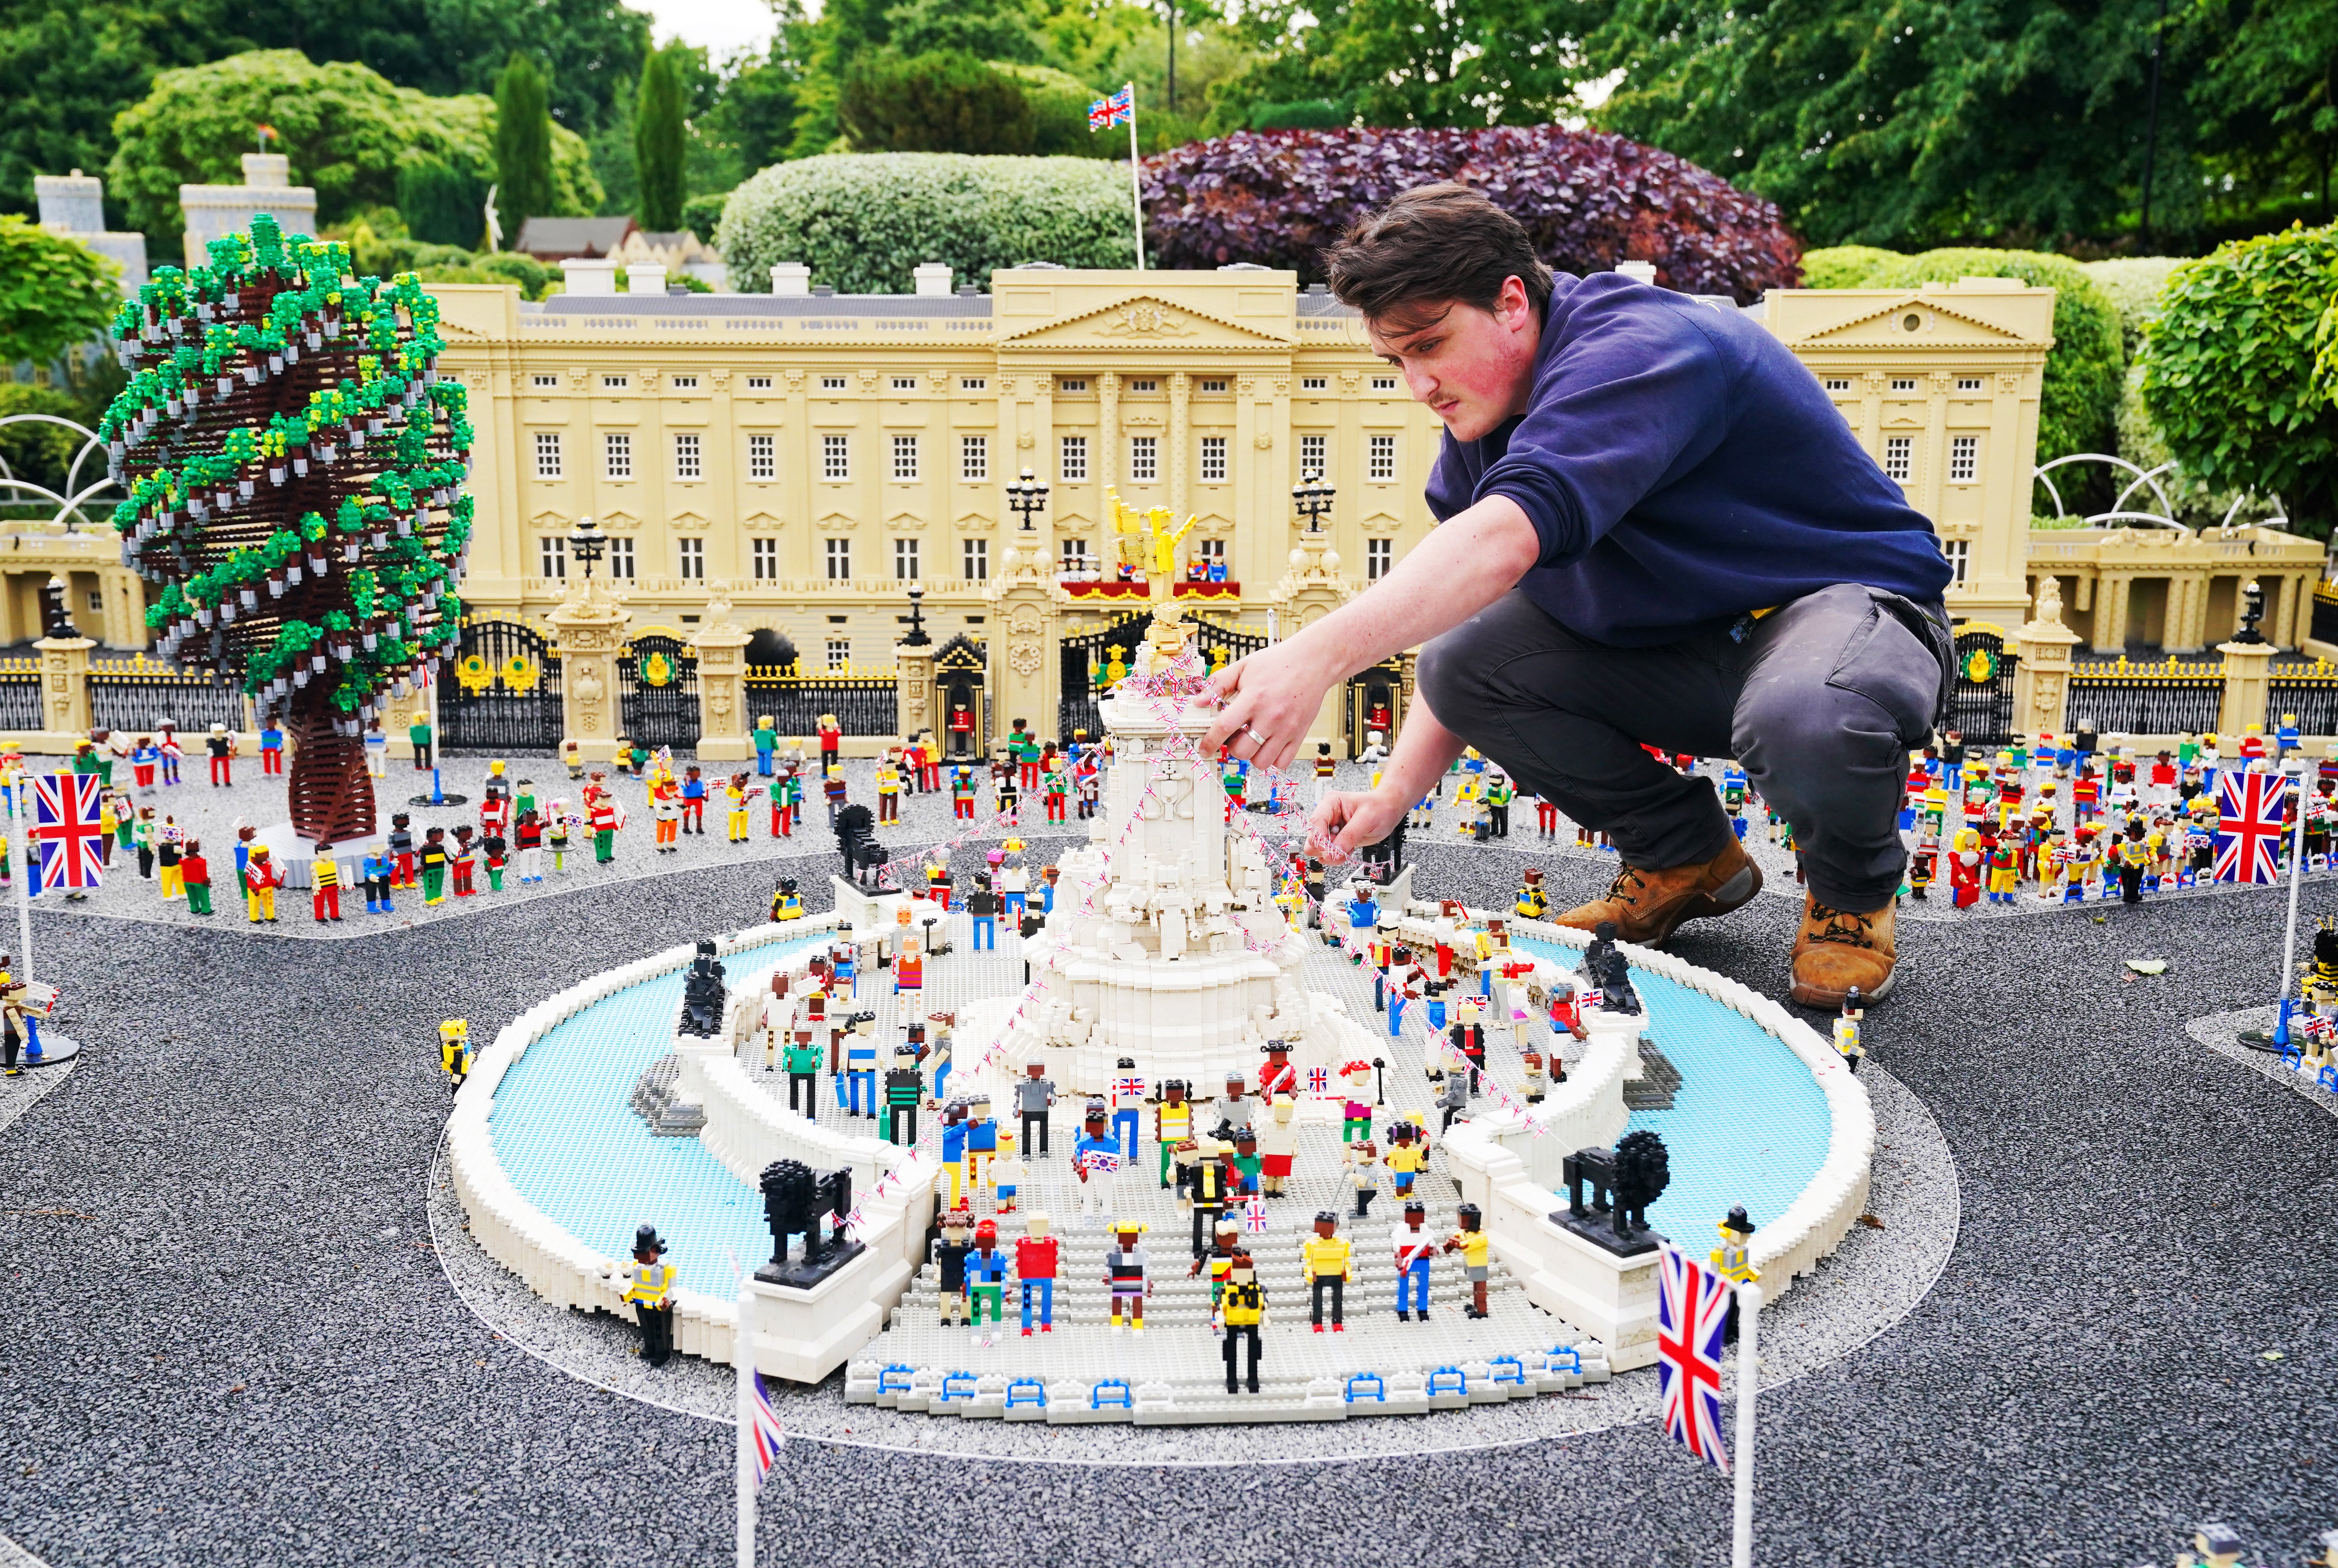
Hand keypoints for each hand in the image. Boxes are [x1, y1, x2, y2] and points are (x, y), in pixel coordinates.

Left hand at [1198, 641, 1338, 770]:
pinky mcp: (1299, 734)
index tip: (1205, 748)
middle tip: (1235, 736)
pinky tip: (1268, 744)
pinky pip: (1282, 762)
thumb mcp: (1243, 666)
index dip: (1210, 742)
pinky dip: (1272, 759)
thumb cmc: (1278, 663)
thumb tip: (1198, 701)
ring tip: (1252, 740)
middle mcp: (1271, 716)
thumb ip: (1218, 683)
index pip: (1224, 727)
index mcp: (1253, 698)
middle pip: (1242, 751)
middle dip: (1232, 748)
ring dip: (1251, 755)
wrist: (1313, 661)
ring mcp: (1287, 728)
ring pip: (1261, 762)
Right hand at [1307, 788, 1406, 864]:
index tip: (1330, 850)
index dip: (1320, 838)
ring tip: (1347, 850)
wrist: (1388, 811)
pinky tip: (1348, 850)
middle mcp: (1327, 816)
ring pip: (1318, 849)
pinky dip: (1337, 857)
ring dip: (1332, 854)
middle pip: (1312, 838)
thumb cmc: (1379, 808)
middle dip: (1326, 848)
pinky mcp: (1336, 839)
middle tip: (1341, 849)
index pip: (1315, 822)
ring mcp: (1330, 829)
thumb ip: (1349, 835)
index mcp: (1330, 803)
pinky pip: (1328, 854)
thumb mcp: (1366, 819)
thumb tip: (1334, 851)